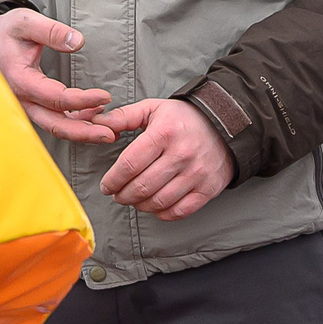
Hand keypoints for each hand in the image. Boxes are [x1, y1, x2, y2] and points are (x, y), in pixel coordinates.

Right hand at [0, 9, 115, 143]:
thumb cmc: (5, 32)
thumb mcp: (26, 23)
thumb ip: (52, 31)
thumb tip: (78, 41)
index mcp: (20, 80)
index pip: (56, 98)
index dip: (83, 100)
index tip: (105, 96)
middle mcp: (22, 100)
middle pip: (56, 124)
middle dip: (85, 132)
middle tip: (109, 134)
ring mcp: (26, 106)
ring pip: (55, 127)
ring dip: (82, 131)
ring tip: (106, 131)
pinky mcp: (32, 106)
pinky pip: (53, 120)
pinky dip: (74, 122)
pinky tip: (93, 116)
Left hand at [95, 97, 232, 219]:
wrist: (225, 125)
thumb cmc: (182, 119)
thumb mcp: (153, 109)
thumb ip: (123, 117)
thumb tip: (97, 124)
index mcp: (164, 133)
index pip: (130, 165)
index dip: (113, 180)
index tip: (106, 186)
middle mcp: (181, 154)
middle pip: (141, 187)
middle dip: (123, 195)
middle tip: (118, 194)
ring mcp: (196, 174)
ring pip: (157, 202)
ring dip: (139, 206)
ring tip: (134, 199)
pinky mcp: (207, 189)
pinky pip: (178, 212)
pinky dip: (161, 213)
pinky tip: (154, 205)